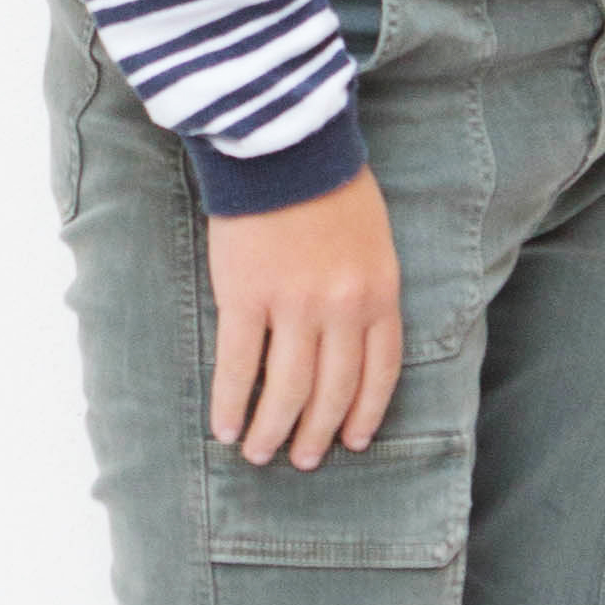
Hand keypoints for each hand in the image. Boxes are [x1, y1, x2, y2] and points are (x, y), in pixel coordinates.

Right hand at [206, 160, 404, 465]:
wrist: (284, 144)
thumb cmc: (329, 184)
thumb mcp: (373, 239)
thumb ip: (366, 289)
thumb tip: (348, 342)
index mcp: (380, 293)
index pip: (380, 372)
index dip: (364, 413)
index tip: (352, 441)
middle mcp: (342, 308)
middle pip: (332, 390)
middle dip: (316, 433)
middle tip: (303, 460)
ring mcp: (294, 305)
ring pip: (286, 389)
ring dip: (273, 430)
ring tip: (260, 453)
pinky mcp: (246, 297)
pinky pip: (238, 366)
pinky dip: (230, 402)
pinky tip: (224, 426)